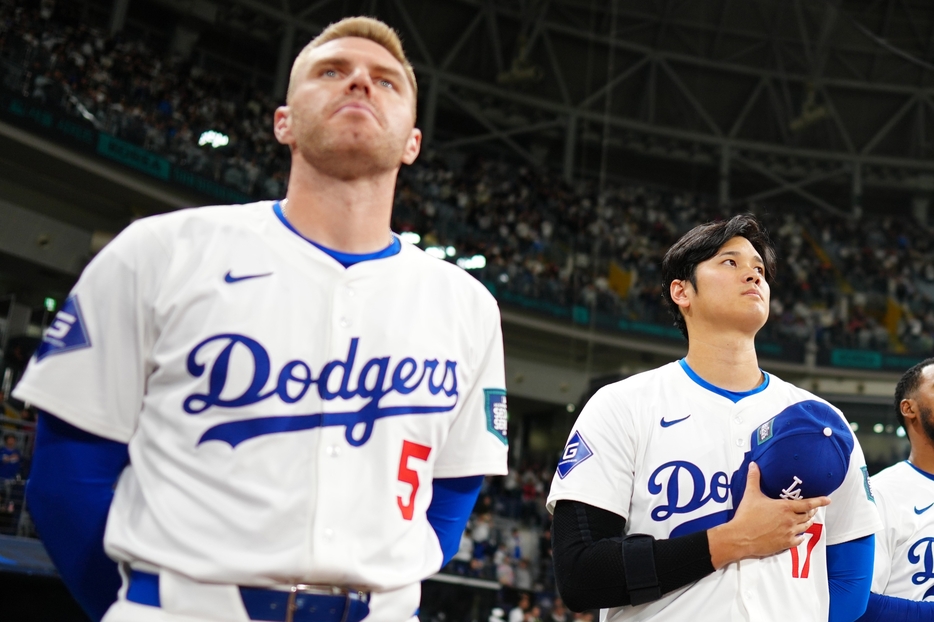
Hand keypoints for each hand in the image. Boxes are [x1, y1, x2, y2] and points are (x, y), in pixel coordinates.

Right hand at [708, 462, 829, 568]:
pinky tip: (799, 536)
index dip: (819, 501)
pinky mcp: (784, 544)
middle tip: (812, 509)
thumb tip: (754, 465)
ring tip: (807, 520)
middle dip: (811, 512)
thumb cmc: (746, 516)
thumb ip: (754, 478)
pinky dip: (801, 537)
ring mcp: (788, 533)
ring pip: (804, 528)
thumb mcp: (751, 494)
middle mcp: (790, 520)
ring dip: (807, 523)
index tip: (828, 500)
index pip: (807, 503)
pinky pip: (799, 541)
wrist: (741, 537)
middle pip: (807, 516)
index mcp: (785, 508)